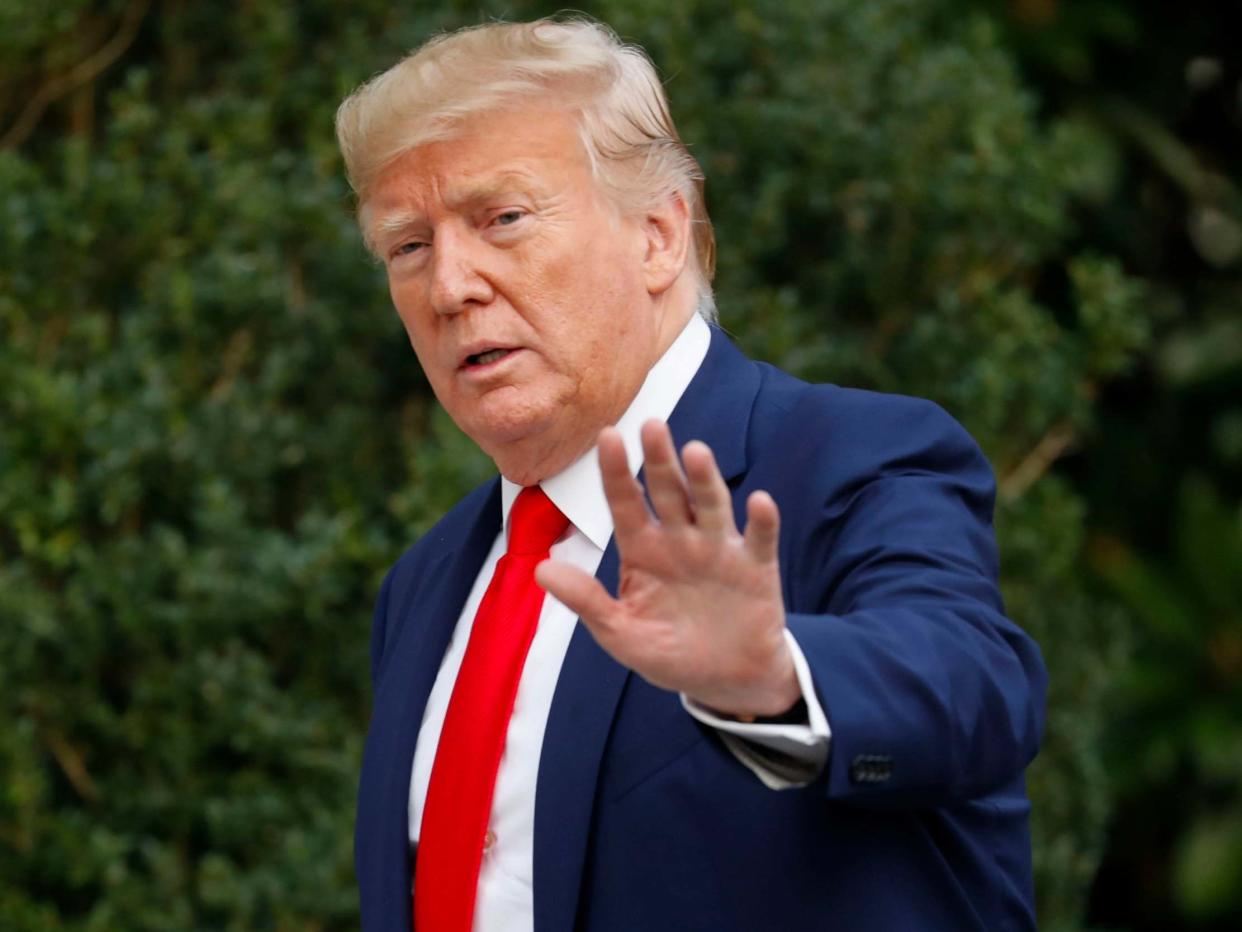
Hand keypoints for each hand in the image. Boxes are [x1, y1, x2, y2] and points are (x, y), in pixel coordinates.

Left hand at [535, 420, 799, 718]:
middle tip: (651, 424)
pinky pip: (759, 539)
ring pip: (710, 505)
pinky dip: (762, 521)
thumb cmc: (669, 653)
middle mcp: (680, 539)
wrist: (726, 680)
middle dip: (660, 460)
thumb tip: (540, 570)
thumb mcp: (620, 633)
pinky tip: (759, 502)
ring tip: (696, 451)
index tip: (607, 436)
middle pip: (668, 492)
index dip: (616, 471)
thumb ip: (586, 600)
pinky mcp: (756, 567)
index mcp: (643, 550)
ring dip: (705, 479)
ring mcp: (719, 549)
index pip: (625, 502)